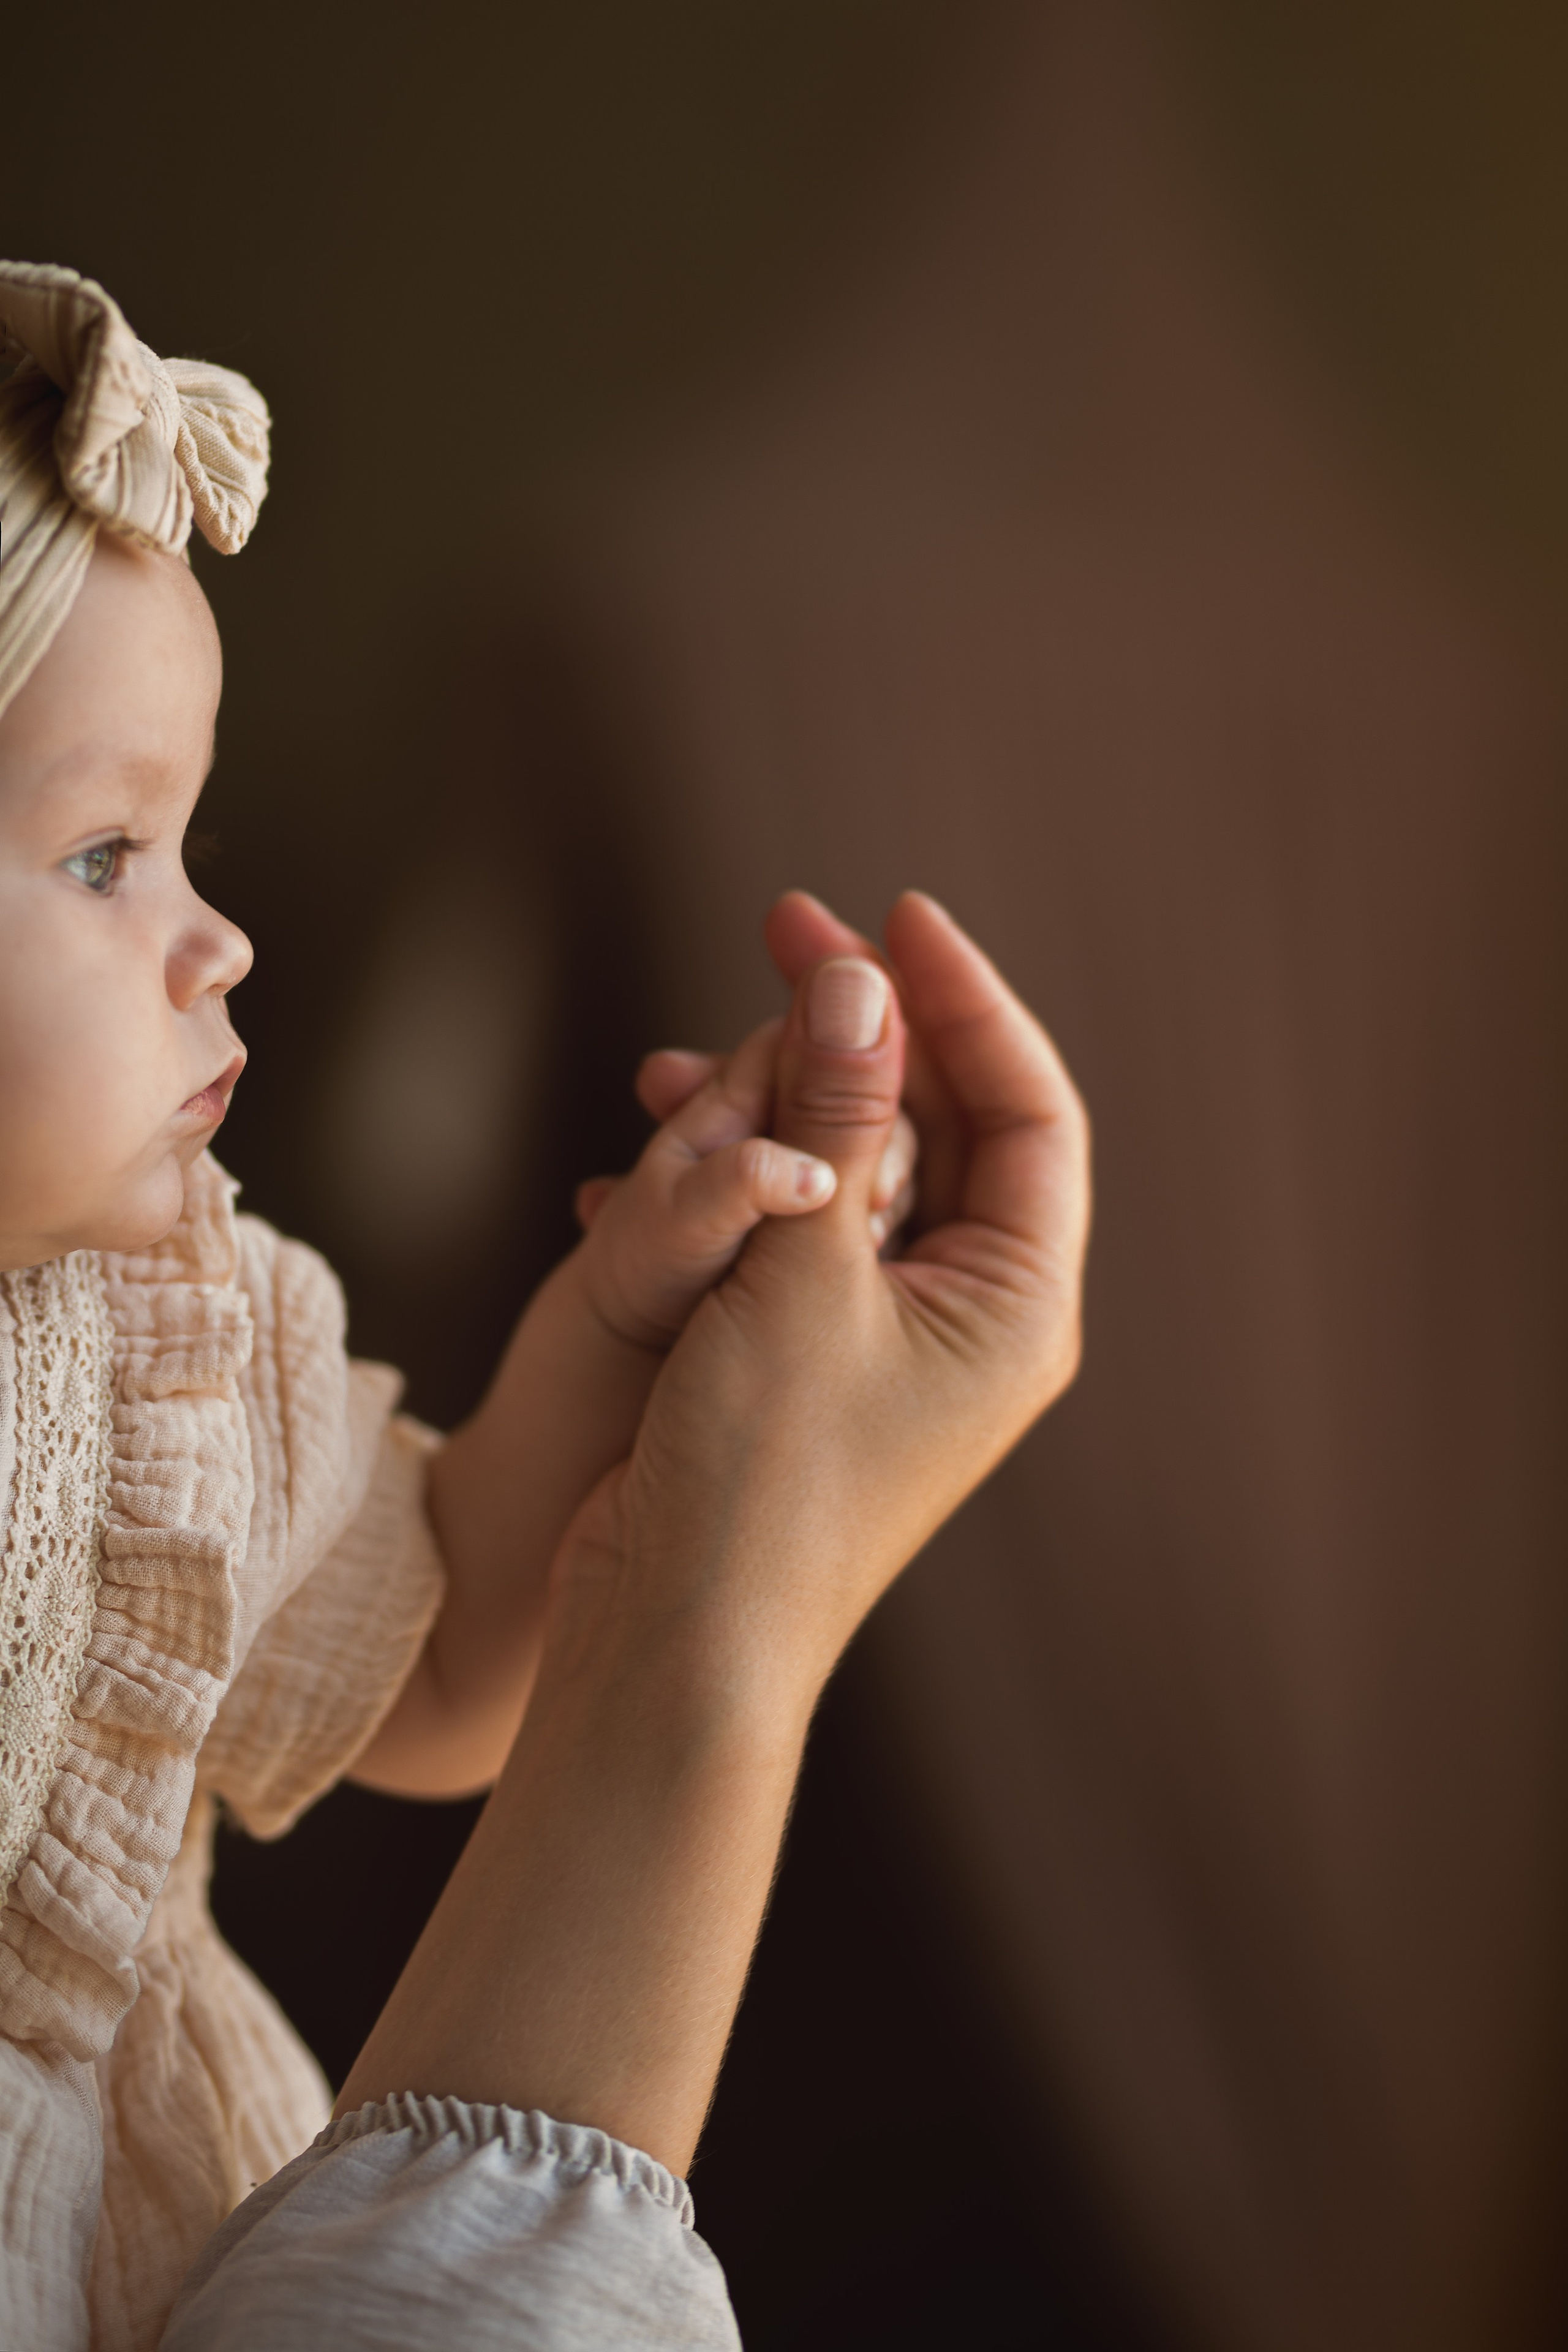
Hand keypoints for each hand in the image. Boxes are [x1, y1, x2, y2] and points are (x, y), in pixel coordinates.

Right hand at [339, 893, 1087, 2178]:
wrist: (675, 1646)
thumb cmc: (758, 1479)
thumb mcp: (798, 1275)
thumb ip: (834, 1122)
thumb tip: (853, 978)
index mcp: (1017, 1300)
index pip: (1027, 1105)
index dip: (968, 996)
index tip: (895, 912)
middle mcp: (972, 1315)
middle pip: (942, 1125)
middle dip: (861, 1028)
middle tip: (784, 929)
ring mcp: (890, 1342)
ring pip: (855, 1173)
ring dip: (780, 1103)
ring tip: (681, 1054)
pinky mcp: (809, 1363)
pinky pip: (793, 1233)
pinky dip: (736, 1181)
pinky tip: (649, 1153)